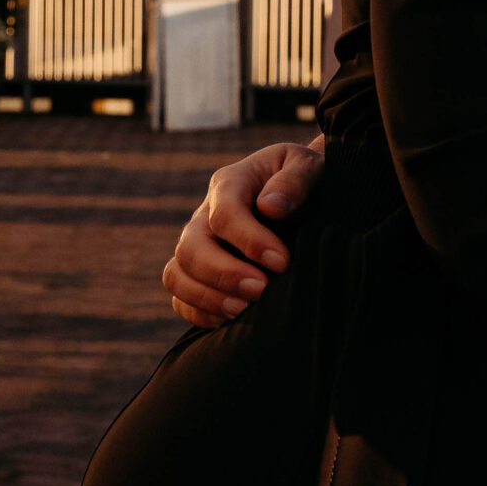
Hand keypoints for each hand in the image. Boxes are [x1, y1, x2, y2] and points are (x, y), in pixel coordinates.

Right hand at [162, 136, 325, 326]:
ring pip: (176, 274)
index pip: (224, 215)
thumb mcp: (309, 165)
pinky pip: (180, 296)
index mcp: (231, 183)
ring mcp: (198, 244)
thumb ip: (294, 180)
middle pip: (191, 248)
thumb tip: (269, 207)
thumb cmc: (310, 178)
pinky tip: (231, 319)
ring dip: (206, 297)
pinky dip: (198, 312)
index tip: (282, 262)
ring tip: (244, 310)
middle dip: (224, 274)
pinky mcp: (199, 271)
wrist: (308, 193)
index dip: (249, 241)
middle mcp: (205, 215)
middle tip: (262, 290)